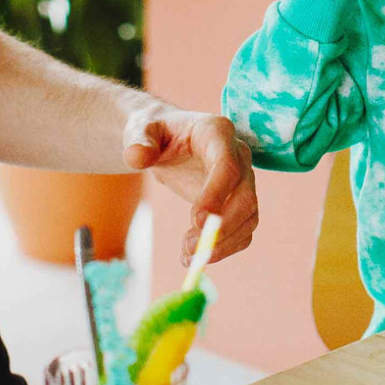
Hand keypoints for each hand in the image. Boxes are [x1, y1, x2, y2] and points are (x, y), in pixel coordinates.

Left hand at [122, 107, 256, 265]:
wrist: (165, 139)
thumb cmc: (155, 131)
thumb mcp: (141, 129)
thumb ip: (139, 141)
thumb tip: (136, 157)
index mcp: (217, 132)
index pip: (227, 165)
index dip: (216, 194)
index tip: (194, 220)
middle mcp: (238, 154)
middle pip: (245, 196)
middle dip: (222, 228)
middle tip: (190, 247)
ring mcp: (242, 178)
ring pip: (248, 216)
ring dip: (223, 243)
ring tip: (187, 254)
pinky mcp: (238, 200)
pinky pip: (242, 229)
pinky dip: (224, 248)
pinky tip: (193, 255)